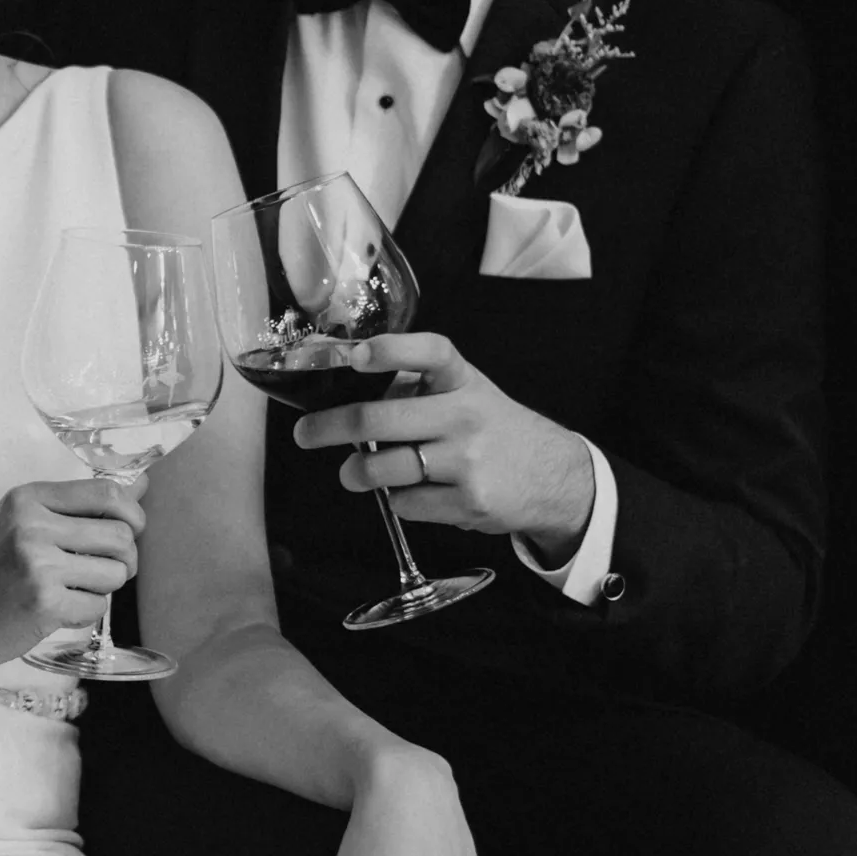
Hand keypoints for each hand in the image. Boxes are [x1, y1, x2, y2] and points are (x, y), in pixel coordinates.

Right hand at [0, 477, 146, 681]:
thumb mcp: (24, 524)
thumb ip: (79, 506)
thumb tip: (141, 484)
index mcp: (29, 498)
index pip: (106, 491)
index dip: (133, 513)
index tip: (131, 530)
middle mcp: (33, 525)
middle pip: (120, 534)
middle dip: (125, 558)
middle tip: (105, 570)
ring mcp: (38, 564)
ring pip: (116, 572)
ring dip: (106, 587)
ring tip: (76, 589)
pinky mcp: (44, 603)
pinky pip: (98, 606)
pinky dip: (86, 612)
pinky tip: (60, 609)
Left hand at [294, 333, 594, 563]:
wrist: (552, 477)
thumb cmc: (491, 428)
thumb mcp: (465, 392)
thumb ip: (416, 387)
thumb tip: (344, 389)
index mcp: (462, 380)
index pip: (430, 352)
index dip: (391, 351)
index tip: (356, 356)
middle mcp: (465, 415)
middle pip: (380, 419)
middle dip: (329, 428)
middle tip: (304, 435)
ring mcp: (468, 461)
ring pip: (384, 468)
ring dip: (355, 473)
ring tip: (351, 473)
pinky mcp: (469, 501)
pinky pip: (407, 504)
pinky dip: (398, 500)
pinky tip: (412, 491)